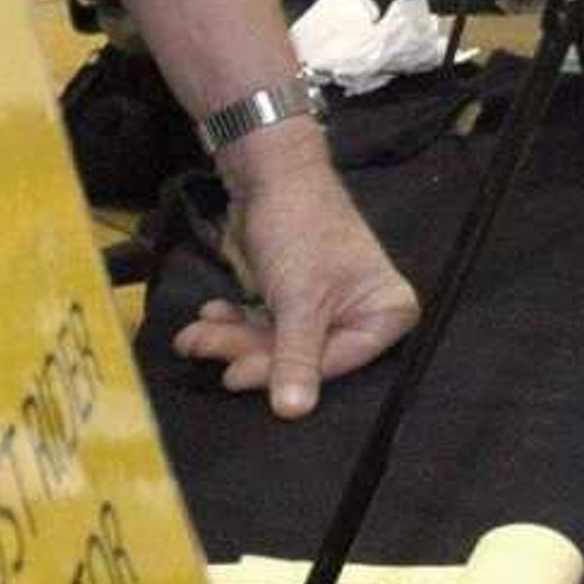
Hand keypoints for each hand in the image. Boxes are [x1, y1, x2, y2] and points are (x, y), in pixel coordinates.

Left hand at [173, 149, 420, 417]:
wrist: (268, 172)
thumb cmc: (302, 227)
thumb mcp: (301, 298)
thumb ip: (296, 357)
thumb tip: (294, 411)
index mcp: (387, 312)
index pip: (339, 362)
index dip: (285, 372)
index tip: (237, 374)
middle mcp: (361, 315)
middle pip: (301, 358)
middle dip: (247, 351)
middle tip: (207, 346)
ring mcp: (324, 309)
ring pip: (274, 345)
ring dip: (231, 340)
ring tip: (196, 333)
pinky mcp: (292, 301)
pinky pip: (262, 328)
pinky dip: (232, 325)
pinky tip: (209, 316)